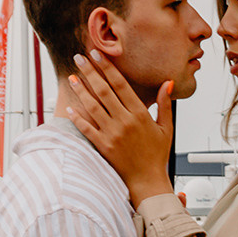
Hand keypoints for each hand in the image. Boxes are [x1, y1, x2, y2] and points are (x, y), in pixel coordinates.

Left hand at [65, 52, 175, 205]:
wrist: (148, 181)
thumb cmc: (157, 155)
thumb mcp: (166, 127)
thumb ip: (164, 104)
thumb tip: (167, 83)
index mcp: (140, 114)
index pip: (120, 84)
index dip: (107, 67)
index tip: (98, 55)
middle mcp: (124, 121)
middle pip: (103, 90)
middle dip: (89, 72)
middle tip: (79, 58)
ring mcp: (112, 134)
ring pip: (92, 106)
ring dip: (80, 90)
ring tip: (72, 77)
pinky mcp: (103, 146)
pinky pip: (87, 128)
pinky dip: (77, 117)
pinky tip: (70, 107)